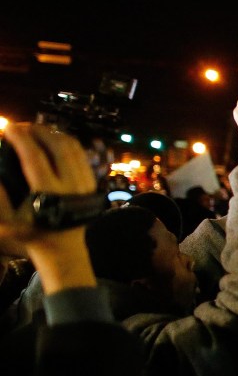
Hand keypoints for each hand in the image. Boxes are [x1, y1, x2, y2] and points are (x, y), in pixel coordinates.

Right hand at [0, 124, 97, 292]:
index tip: (8, 128)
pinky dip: (66, 141)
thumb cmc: (30, 236)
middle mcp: (71, 184)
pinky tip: (51, 139)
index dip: (21, 138)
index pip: (34, 156)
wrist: (63, 249)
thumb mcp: (6, 223)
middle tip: (21, 127)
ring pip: (72, 147)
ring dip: (52, 133)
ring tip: (34, 130)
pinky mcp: (91, 182)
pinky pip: (81, 154)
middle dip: (37, 130)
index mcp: (49, 192)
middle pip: (57, 145)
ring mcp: (84, 182)